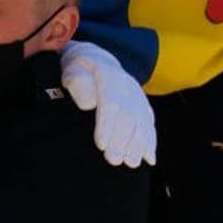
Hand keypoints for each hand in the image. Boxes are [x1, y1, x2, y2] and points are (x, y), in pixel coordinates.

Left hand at [60, 40, 155, 167]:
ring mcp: (139, 96)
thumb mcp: (72, 69)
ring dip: (138, 145)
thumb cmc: (80, 70)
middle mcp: (128, 86)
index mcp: (109, 76)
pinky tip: (150, 159)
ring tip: (131, 163)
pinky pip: (150, 124)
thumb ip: (77, 82)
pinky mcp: (144, 106)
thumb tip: (88, 103)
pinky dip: (150, 142)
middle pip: (129, 114)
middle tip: (113, 160)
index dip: (107, 124)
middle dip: (122, 140)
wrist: (98, 60)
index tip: (101, 145)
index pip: (110, 102)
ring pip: (143, 121)